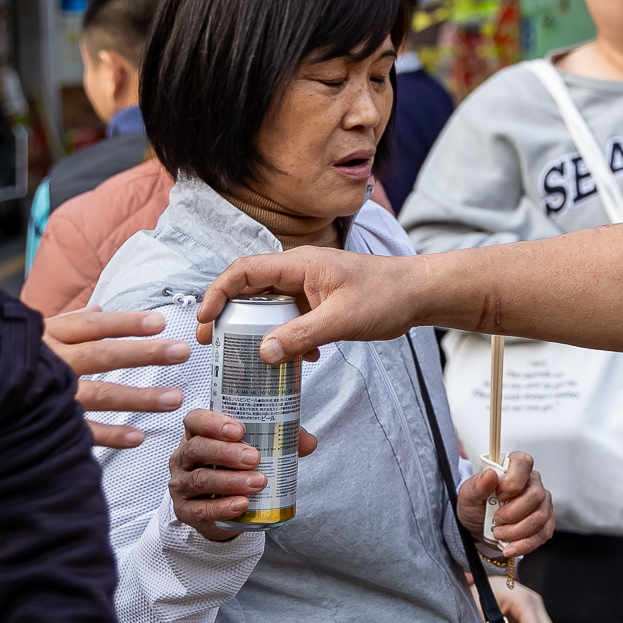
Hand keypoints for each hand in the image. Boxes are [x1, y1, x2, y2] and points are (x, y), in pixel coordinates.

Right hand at [43, 306, 190, 448]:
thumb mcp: (33, 334)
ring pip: (99, 395)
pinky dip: (110, 435)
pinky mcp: (44, 426)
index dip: (125, 323)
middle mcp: (51, 365)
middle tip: (180, 352)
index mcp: (49, 338)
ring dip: (138, 398)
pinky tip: (138, 437)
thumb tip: (97, 309)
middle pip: (104, 356)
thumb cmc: (6, 359)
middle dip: (145, 354)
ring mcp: (48, 397)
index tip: (159, 322)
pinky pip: (81, 431)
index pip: (92, 327)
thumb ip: (68, 323)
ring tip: (173, 398)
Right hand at [171, 408, 320, 542]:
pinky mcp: (186, 511)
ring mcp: (181, 485)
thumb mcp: (256, 450)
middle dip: (226, 453)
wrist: (224, 509)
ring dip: (230, 481)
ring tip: (258, 482)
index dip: (213, 423)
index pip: (195, 421)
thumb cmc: (237, 469)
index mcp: (198, 434)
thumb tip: (308, 442)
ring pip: (200, 479)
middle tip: (254, 458)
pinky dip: (222, 507)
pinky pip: (201, 509)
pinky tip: (242, 504)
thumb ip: (280, 441)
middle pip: (198, 449)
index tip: (238, 429)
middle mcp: (184, 457)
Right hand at [197, 246, 391, 357]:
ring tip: (247, 357)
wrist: (418, 294)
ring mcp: (308, 288)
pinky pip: (290, 320)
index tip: (205, 320)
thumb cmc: (386, 295)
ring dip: (258, 331)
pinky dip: (287, 339)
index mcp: (299, 264)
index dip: (218, 292)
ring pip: (269, 308)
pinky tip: (300, 359)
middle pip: (249, 290)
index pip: (244, 271)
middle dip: (228, 315)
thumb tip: (263, 353)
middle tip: (213, 342)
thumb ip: (302, 335)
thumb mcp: (342, 319)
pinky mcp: (319, 304)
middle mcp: (298, 272)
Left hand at [456, 451, 551, 556]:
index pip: (523, 463)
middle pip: (535, 495)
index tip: (499, 494)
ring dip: (516, 531)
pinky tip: (510, 547)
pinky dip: (523, 544)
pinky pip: (542, 535)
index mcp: (515, 468)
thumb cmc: (477, 506)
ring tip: (499, 533)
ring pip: (539, 518)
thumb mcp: (468, 495)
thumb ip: (478, 485)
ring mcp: (542, 504)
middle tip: (496, 519)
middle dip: (512, 513)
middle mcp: (532, 483)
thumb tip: (489, 474)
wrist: (479, 528)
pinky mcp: (545, 523)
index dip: (512, 481)